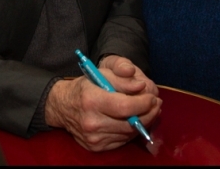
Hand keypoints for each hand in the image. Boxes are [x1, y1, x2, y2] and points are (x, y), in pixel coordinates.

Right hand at [44, 58, 161, 150]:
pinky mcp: (96, 147)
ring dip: (143, 123)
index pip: (125, 106)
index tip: (152, 97)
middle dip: (148, 113)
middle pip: (130, 123)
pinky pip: (122, 141)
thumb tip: (141, 87)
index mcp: (92, 101)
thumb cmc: (84, 86)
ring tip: (150, 111)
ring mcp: (93, 138)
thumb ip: (122, 78)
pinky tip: (136, 120)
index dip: (143, 103)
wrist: (62, 106)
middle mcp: (92, 122)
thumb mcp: (101, 73)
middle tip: (157, 104)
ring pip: (128, 134)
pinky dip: (131, 131)